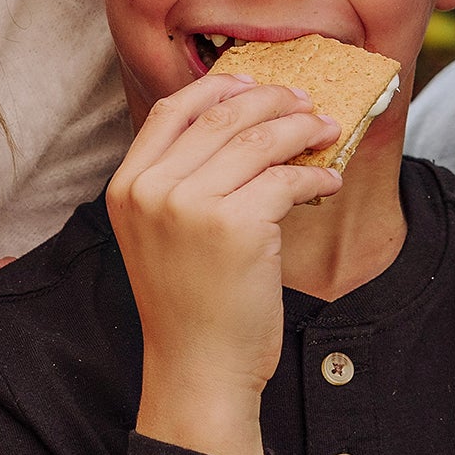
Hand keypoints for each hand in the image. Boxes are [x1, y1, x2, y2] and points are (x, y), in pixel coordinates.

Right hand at [105, 72, 338, 454]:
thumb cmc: (189, 308)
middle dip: (274, 101)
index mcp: (127, 186)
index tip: (254, 84)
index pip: (171, 110)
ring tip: (326, 133)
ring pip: (260, 139)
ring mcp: (190, 206)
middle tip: (306, 104)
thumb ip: (181, 183)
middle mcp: (151, 189)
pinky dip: (316, 178)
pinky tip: (327, 186)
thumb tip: (243, 126)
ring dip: (303, 130)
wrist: (197, 370)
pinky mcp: (236, 226)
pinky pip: (287, 179)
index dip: (217, 88)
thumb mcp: (161, 236)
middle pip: (221, 116)